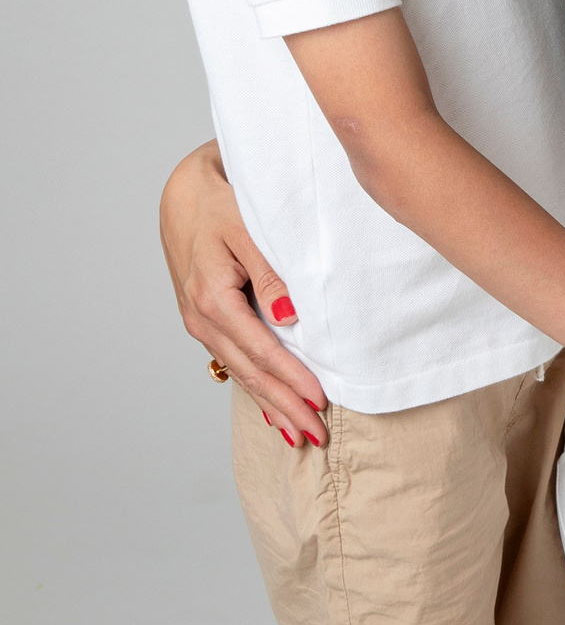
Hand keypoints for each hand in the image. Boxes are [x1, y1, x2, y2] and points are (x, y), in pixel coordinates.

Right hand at [159, 142, 329, 446]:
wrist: (185, 189)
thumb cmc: (220, 201)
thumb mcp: (247, 230)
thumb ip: (269, 275)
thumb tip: (289, 319)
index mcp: (212, 298)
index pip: (262, 352)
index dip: (292, 381)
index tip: (320, 403)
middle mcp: (201, 317)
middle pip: (250, 372)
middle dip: (284, 406)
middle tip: (317, 435)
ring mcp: (199, 320)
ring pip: (241, 371)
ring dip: (271, 402)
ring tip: (299, 431)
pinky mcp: (204, 317)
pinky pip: (233, 358)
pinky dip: (255, 382)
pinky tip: (270, 404)